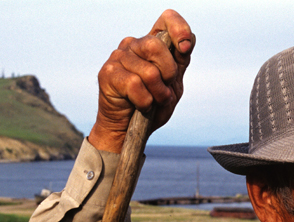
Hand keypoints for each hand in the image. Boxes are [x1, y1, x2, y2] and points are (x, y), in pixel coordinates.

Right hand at [88, 9, 194, 152]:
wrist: (128, 130)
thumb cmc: (151, 106)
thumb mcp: (172, 85)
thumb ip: (180, 63)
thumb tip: (186, 44)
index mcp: (151, 44)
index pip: (166, 20)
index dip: (179, 28)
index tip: (184, 48)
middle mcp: (133, 45)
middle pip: (157, 46)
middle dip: (168, 74)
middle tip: (164, 91)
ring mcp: (118, 57)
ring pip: (149, 71)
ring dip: (157, 94)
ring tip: (152, 102)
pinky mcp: (107, 73)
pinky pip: (135, 85)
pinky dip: (144, 101)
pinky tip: (139, 105)